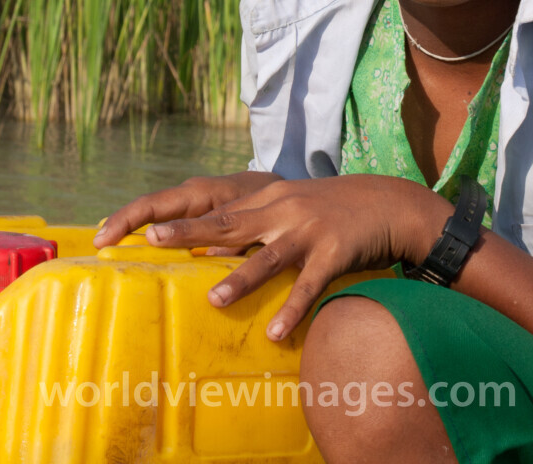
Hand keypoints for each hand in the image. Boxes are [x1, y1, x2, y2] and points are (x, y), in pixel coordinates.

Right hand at [93, 171, 282, 247]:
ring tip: (104, 247)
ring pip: (154, 212)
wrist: (287, 193)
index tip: (106, 238)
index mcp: (201, 194)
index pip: (155, 204)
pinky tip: (130, 248)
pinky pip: (166, 219)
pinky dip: (146, 230)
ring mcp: (191, 202)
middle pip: (147, 206)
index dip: (128, 220)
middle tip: (96, 244)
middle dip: (120, 222)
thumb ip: (229, 238)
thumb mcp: (252, 223)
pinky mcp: (195, 213)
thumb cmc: (271, 207)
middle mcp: (191, 194)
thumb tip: (209, 257)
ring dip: (129, 227)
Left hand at [143, 174, 450, 340]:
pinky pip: (310, 286)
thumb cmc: (332, 211)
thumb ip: (252, 229)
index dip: (181, 221)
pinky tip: (277, 332)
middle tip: (153, 240)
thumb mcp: (289, 212)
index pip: (217, 211)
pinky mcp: (334, 253)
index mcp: (268, 200)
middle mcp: (282, 211)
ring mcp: (308, 231)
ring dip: (240, 279)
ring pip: (268, 258)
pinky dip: (293, 308)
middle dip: (190, 233)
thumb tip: (208, 256)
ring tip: (213, 300)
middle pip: (229, 224)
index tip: (144, 229)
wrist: (388, 203)